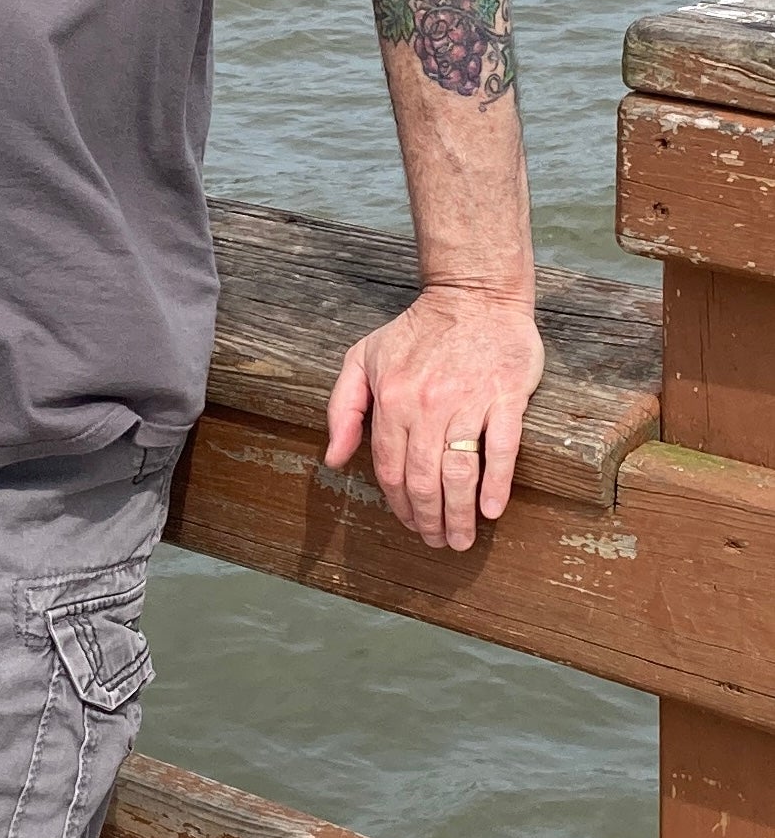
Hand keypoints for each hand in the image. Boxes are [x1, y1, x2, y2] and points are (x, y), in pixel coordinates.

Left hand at [323, 285, 544, 552]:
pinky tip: (491, 509)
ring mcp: (468, 401)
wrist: (473, 294)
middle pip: (423, 479)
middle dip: (428, 520)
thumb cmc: (417, 330)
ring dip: (459, 515)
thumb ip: (343, 408)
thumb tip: (333, 458)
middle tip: (437, 543)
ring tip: (461, 539)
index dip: (398, 503)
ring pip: (459, 472)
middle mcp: (427, 405)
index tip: (408, 523)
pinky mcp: (506, 396)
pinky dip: (495, 484)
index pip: (390, 468)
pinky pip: (501, 449)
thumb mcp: (363, 358)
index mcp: (392, 400)